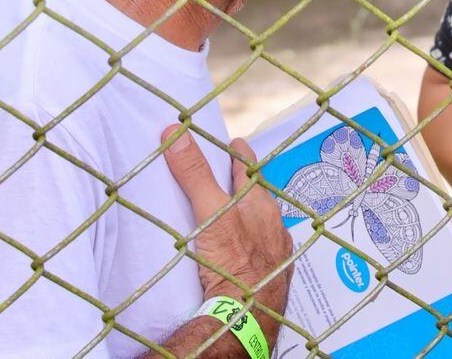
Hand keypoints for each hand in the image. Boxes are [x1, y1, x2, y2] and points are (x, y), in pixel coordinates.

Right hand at [164, 126, 293, 344]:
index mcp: (261, 207)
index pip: (249, 170)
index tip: (236, 142)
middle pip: (256, 198)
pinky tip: (242, 254)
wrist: (248, 319)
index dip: (240, 155)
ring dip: (248, 218)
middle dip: (244, 188)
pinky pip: (262, 253)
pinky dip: (251, 247)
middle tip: (231, 177)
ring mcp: (275, 254)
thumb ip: (195, 174)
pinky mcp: (271, 278)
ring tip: (234, 216)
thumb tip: (175, 132)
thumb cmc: (235, 263)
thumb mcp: (211, 213)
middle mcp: (273, 227)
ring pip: (261, 226)